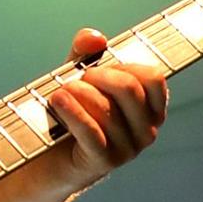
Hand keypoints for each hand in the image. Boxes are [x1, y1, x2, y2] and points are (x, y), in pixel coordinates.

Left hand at [44, 27, 168, 191]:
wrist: (49, 159)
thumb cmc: (71, 115)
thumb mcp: (79, 78)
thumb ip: (86, 54)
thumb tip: (94, 38)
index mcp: (150, 110)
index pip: (154, 78)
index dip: (125, 65)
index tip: (102, 68)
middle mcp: (146, 131)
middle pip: (129, 89)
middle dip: (99, 76)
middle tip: (77, 78)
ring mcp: (128, 150)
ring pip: (107, 110)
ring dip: (78, 93)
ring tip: (60, 92)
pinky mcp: (104, 162)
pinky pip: (91, 132)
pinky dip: (72, 112)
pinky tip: (57, 101)